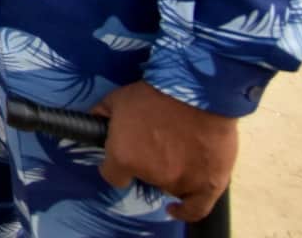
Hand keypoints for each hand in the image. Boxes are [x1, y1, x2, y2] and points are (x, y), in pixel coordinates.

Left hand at [92, 81, 237, 223]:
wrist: (198, 91)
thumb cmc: (154, 93)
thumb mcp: (117, 98)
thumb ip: (102, 115)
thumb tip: (93, 122)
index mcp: (124, 158)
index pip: (112, 175)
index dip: (116, 165)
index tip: (123, 155)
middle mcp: (151, 175)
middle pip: (143, 178)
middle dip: (145, 163)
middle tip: (155, 142)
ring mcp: (181, 182)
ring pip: (168, 186)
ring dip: (169, 173)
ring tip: (176, 151)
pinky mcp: (209, 184)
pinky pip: (195, 208)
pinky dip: (186, 209)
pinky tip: (178, 207)